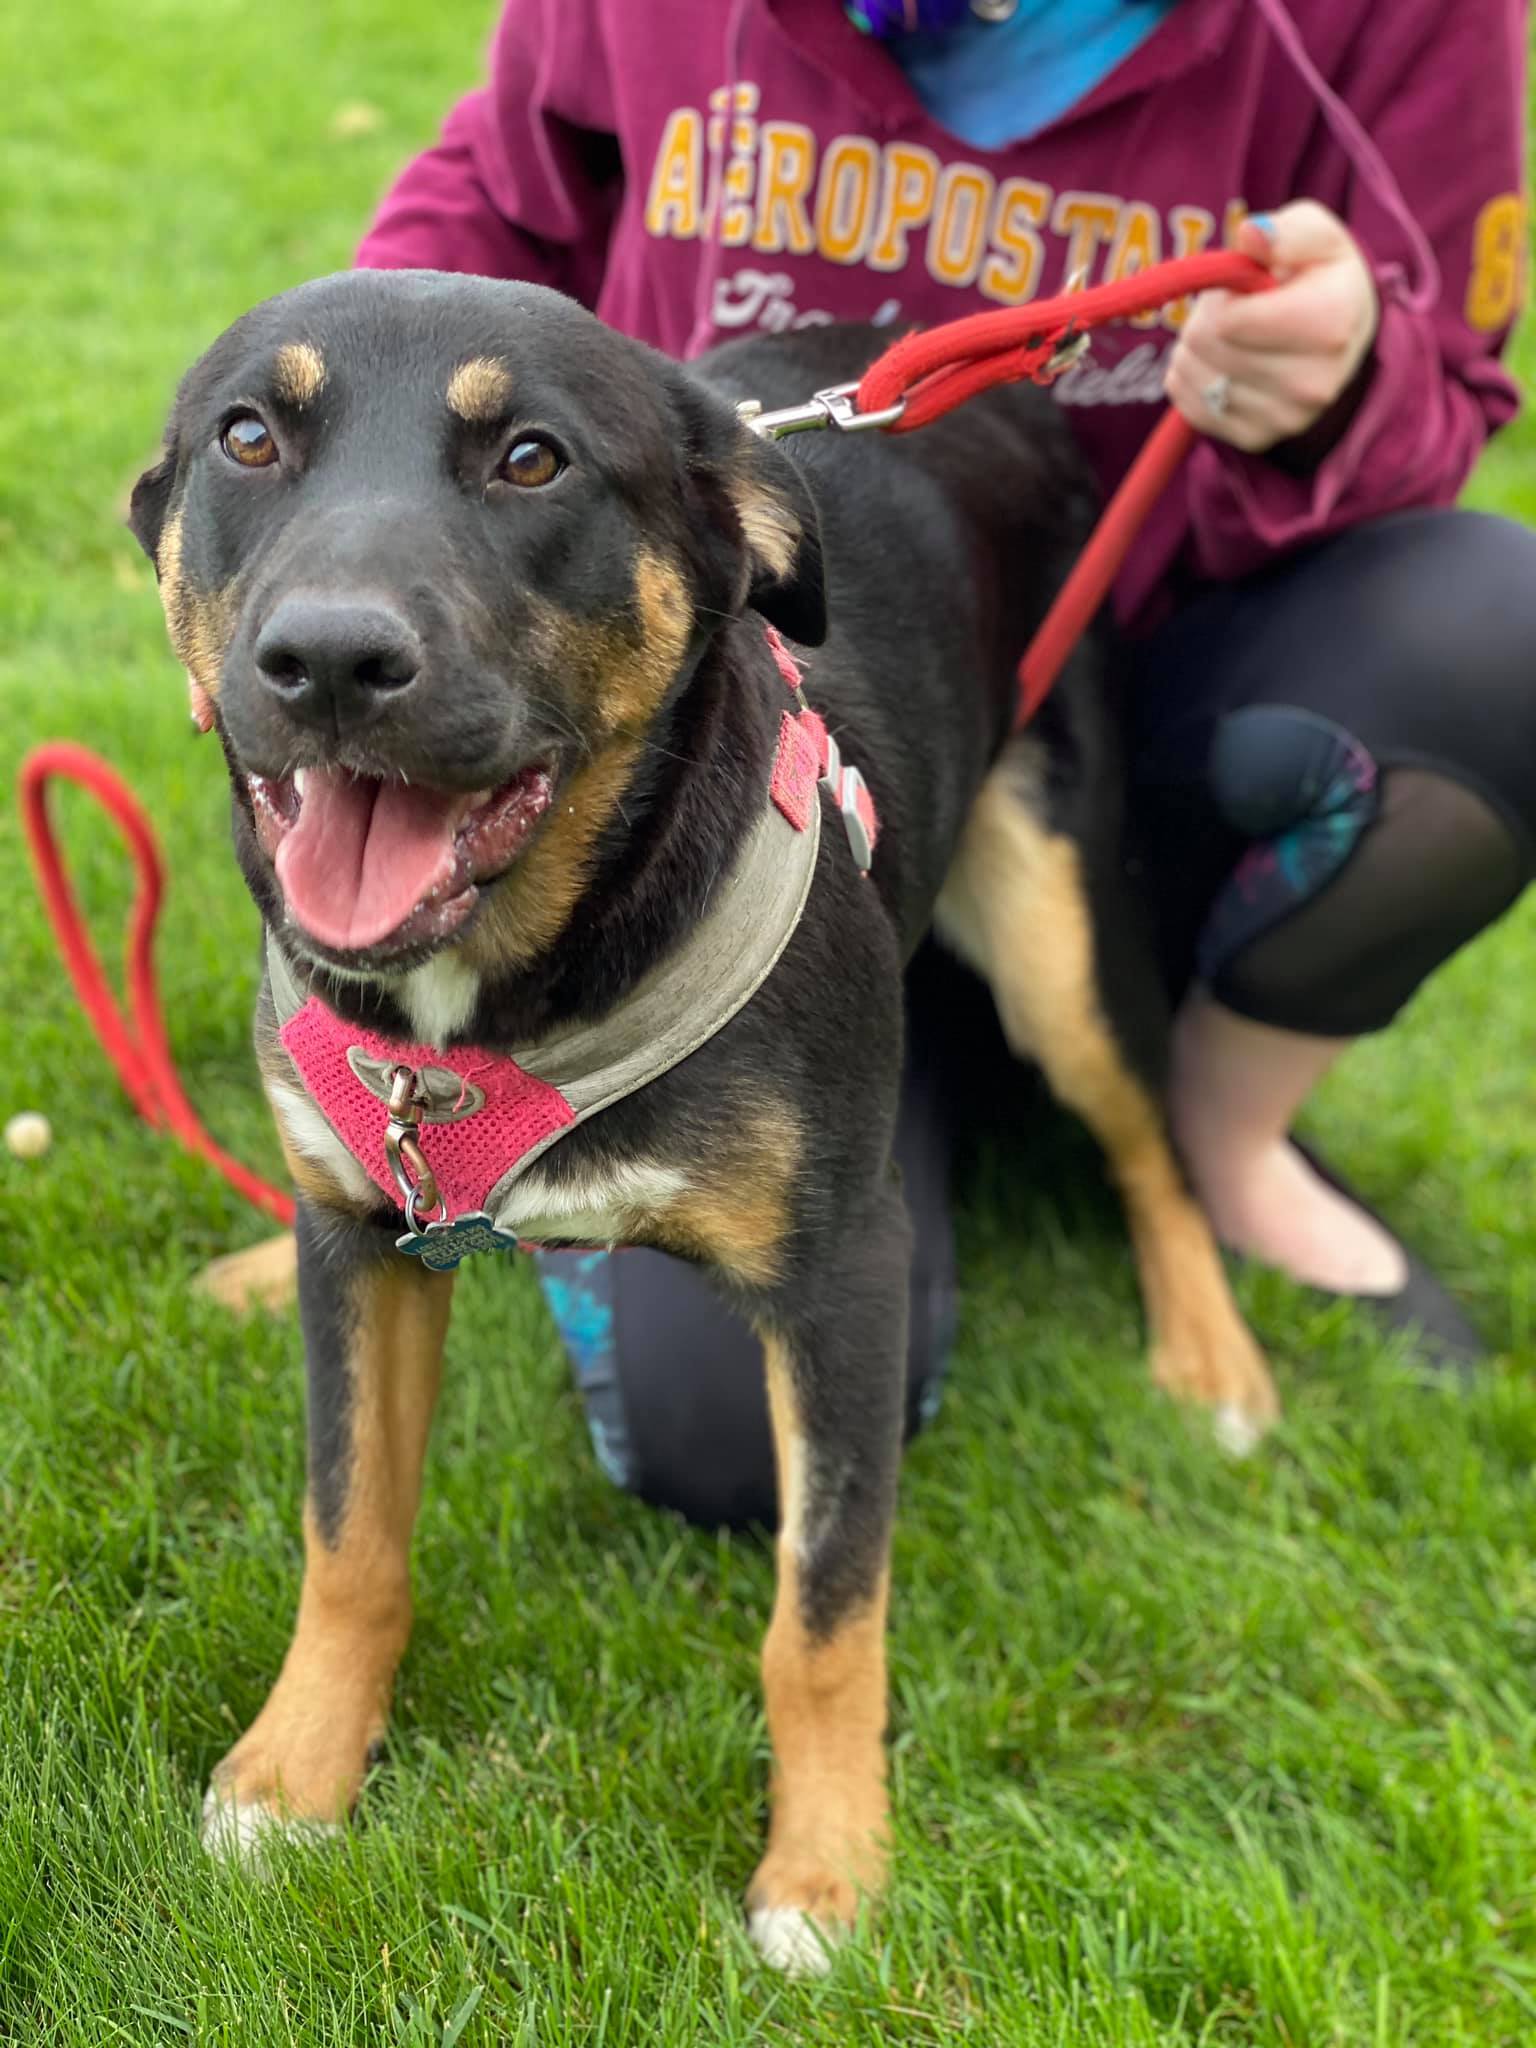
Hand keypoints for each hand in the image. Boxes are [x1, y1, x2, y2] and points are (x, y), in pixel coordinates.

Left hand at [1165, 202, 1379, 452]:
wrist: (1344, 339)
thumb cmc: (1322, 278)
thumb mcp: (1317, 235)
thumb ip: (1287, 230)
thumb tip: (1250, 235)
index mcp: (1329, 325)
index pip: (1228, 321)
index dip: (1224, 296)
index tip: (1245, 290)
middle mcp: (1312, 383)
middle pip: (1205, 346)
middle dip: (1206, 319)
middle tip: (1234, 311)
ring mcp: (1284, 418)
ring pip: (1191, 375)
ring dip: (1195, 348)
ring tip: (1229, 336)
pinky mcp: (1256, 438)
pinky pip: (1189, 406)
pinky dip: (1191, 380)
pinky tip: (1219, 364)